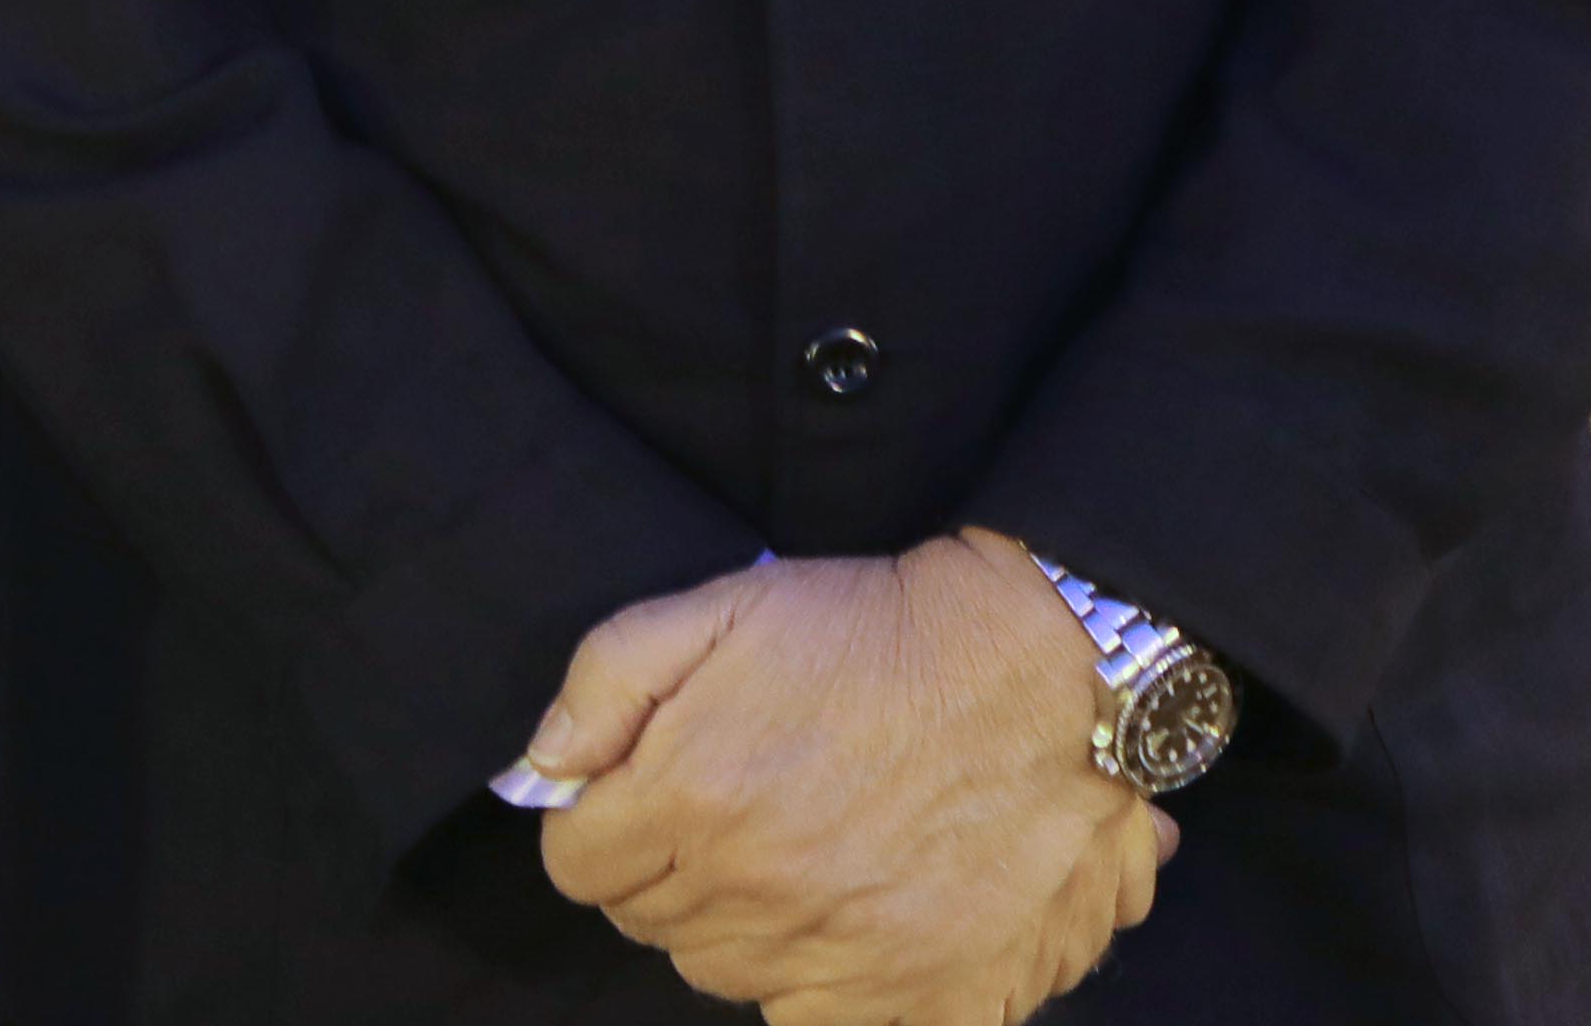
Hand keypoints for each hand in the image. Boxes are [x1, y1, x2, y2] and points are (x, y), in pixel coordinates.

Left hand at [523, 535, 1168, 1025]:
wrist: (1043, 671)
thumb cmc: (875, 632)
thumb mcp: (720, 606)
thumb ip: (606, 680)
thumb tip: (546, 765)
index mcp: (696, 798)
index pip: (578, 867)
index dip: (596, 829)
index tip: (632, 801)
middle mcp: (760, 892)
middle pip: (652, 925)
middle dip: (666, 870)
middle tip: (725, 814)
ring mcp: (843, 956)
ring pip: (726, 976)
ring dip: (736, 924)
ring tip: (788, 855)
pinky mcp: (925, 996)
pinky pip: (816, 1022)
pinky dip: (815, 986)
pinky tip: (839, 923)